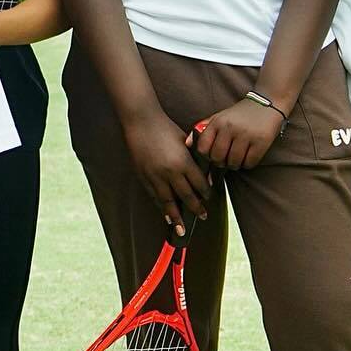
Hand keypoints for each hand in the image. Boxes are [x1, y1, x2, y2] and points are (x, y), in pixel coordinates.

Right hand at [123, 110, 211, 237]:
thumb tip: (203, 175)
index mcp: (183, 162)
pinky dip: (161, 207)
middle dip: (195, 209)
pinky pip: (154, 196)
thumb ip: (193, 158)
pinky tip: (166, 215)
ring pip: (168, 201)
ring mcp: (156, 176)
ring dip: (176, 217)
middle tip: (202, 217)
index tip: (208, 198)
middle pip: (186, 196)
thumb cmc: (165, 129)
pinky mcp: (144, 176)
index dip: (205, 193)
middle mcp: (171, 172)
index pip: (199, 184)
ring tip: (181, 229)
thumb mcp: (185, 141)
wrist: (141, 122)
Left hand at [191, 98, 284, 171]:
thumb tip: (187, 144)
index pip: (203, 148)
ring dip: (235, 164)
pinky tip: (249, 155)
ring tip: (238, 156)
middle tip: (226, 158)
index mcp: (218, 122)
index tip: (213, 154)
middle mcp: (230, 128)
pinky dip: (247, 163)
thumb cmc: (240, 114)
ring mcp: (246, 134)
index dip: (207, 156)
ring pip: (233, 163)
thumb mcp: (219, 117)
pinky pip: (249, 163)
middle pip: (217, 158)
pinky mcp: (261, 141)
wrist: (267, 103)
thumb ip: (203, 129)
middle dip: (221, 162)